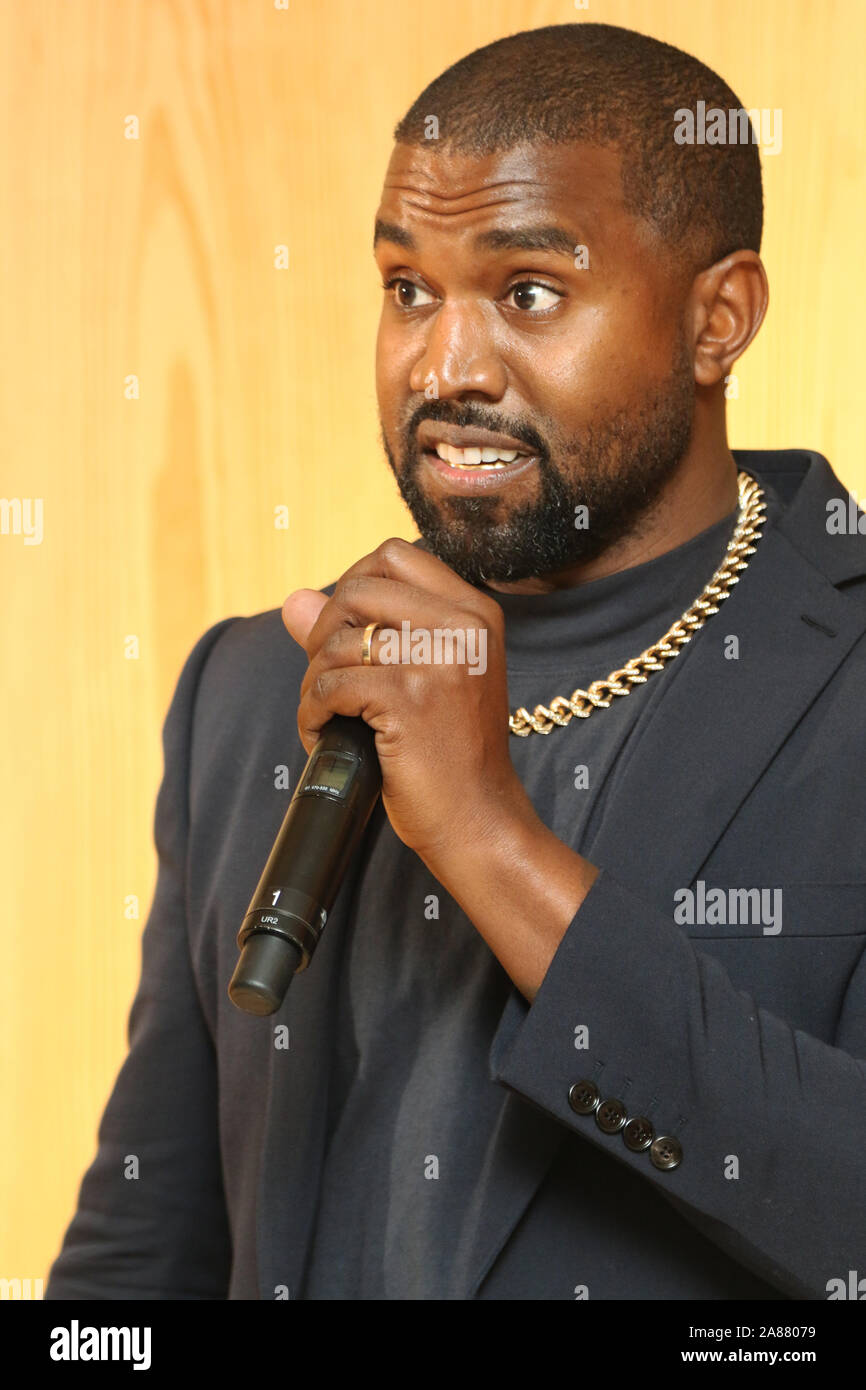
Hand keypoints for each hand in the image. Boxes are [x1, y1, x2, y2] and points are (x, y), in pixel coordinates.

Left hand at [281, 537, 537, 874]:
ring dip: (314, 683)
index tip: (345, 631)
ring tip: (324, 716)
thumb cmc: (450, 754)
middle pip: (358, 589)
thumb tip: (294, 599)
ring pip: (337, 642)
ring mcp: (439, 660)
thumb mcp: (422, 679)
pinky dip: (312, 713)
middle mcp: (464, 626)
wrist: (479, 820)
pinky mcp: (408, 697)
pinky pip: (330, 685)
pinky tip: (323, 736)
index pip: (395, 556)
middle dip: (324, 633)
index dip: (353, 586)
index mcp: (474, 612)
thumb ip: (362, 631)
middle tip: (328, 678)